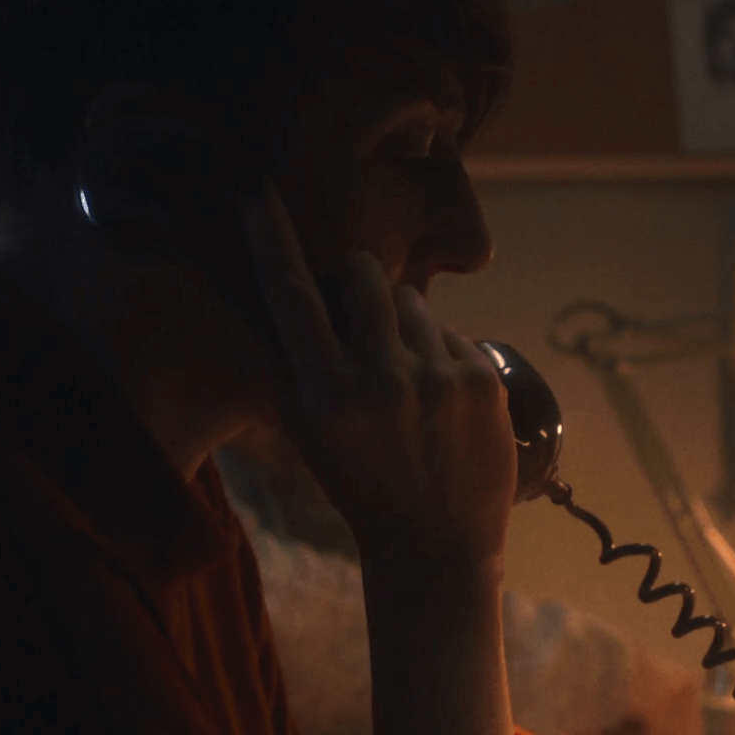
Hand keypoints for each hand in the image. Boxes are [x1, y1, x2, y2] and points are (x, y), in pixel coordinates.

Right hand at [240, 182, 514, 573]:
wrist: (435, 548)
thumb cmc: (363, 484)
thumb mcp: (311, 433)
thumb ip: (298, 365)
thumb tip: (294, 287)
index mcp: (320, 396)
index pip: (288, 296)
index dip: (269, 237)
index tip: (254, 186)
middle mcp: (375, 382)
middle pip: (362, 273)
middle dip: (359, 277)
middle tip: (361, 309)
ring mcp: (433, 380)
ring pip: (411, 300)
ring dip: (403, 324)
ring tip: (405, 381)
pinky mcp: (480, 381)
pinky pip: (450, 333)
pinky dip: (441, 356)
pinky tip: (440, 405)